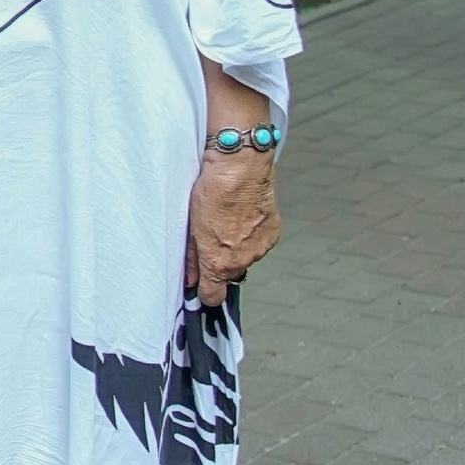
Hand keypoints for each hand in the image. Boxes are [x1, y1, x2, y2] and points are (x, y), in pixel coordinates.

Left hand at [185, 147, 279, 305]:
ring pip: (246, 258)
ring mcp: (261, 248)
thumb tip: (191, 277)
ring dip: (238, 248)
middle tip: (212, 238)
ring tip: (229, 221)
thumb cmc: (213, 191)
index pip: (213, 297)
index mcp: (219, 262)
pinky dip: (252, 235)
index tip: (201, 283)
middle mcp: (243, 261)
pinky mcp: (273, 234)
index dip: (205, 290)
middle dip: (220, 263)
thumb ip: (192, 257)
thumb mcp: (191, 226)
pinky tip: (244, 216)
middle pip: (229, 275)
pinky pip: (259, 244)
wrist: (240, 168)